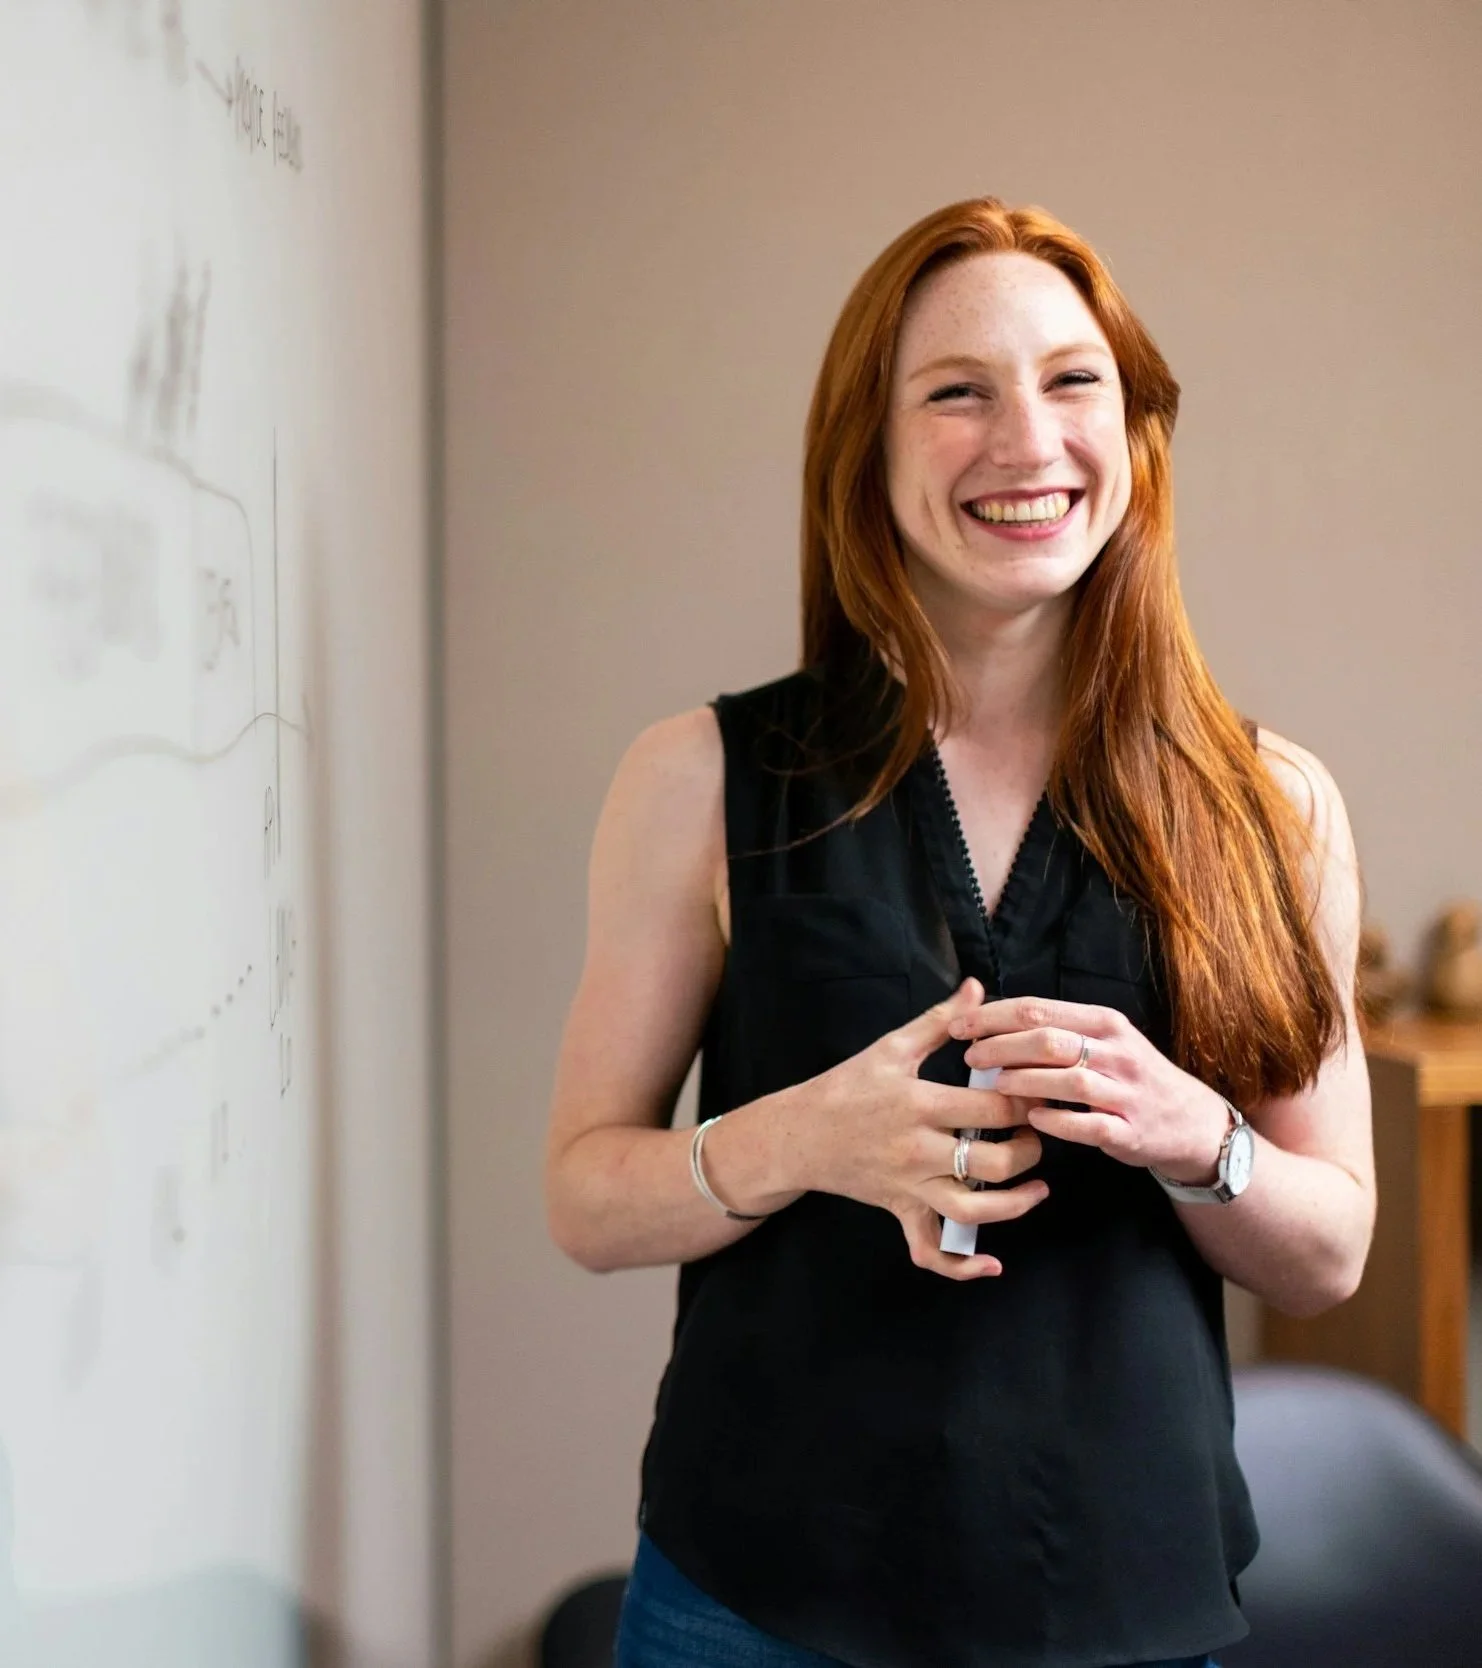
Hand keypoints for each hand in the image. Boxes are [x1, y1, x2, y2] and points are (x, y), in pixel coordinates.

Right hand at [799, 978, 1049, 1278]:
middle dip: (1029, 1150)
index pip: (992, 1109)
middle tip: (1039, 1133)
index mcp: (919, 1104)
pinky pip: (931, 1251)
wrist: (798, 1134)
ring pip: (974, 1212)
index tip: (1043, 1091)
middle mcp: (918, 1151)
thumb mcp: (891, 1047)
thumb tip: (976, 988)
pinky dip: (962, 1267)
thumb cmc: (846, 1086)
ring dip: (1016, 1204)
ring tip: (1038, 1186)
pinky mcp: (901, 1212)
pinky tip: (992, 1264)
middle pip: (994, 1163)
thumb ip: (940, 1021)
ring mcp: (910, 1187)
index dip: (1027, 1102)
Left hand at [948, 996, 1230, 1183]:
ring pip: (1068, 1079)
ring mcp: (1125, 1092)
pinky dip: (1057, 1120)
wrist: (1190, 1122)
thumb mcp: (1104, 1040)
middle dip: (1002, 1046)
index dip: (993, 1016)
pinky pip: (1088, 1124)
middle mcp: (1116, 1052)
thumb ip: (1057, 1029)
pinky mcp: (1129, 1130)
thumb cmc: (1131, 1076)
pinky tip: (1032, 1118)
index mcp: (1103, 1023)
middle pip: (1048, 1040)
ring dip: (1024, 1081)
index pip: (1038, 1009)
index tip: (960, 1025)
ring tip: (994, 1085)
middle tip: (971, 1056)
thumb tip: (993, 1020)